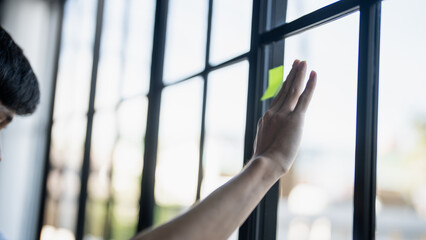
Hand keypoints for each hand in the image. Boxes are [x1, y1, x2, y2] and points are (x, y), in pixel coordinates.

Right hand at [252, 60, 316, 175]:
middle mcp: (273, 112)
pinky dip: (309, 85)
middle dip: (291, 74)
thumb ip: (269, 137)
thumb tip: (272, 140)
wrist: (266, 164)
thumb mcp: (264, 146)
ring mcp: (283, 114)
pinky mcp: (295, 118)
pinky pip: (304, 97)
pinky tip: (313, 74)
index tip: (287, 76)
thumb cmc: (265, 162)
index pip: (277, 98)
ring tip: (303, 62)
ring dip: (298, 74)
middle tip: (297, 62)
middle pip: (284, 89)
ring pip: (292, 89)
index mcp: (266, 118)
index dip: (283, 85)